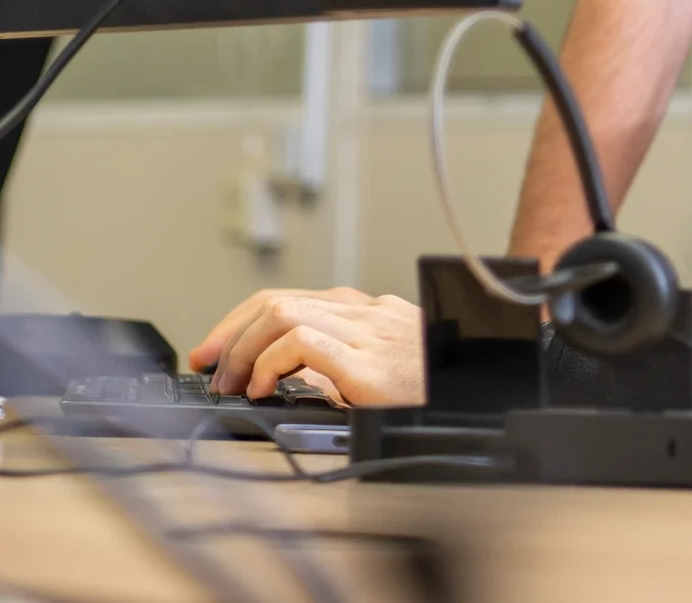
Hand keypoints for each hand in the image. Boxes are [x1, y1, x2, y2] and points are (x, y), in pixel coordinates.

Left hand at [187, 287, 425, 406]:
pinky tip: (262, 388)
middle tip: (208, 366)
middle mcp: (364, 312)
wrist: (483, 393)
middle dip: (230, 332)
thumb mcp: (388, 370)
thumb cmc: (438, 388)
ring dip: (242, 349)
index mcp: (369, 312)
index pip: (289, 299)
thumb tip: (292, 380)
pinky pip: (301, 343)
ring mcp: (366, 332)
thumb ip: (347, 364)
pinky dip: (269, 364)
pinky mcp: (366, 361)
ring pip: (281, 314)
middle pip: (276, 300)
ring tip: (231, 383)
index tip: (214, 349)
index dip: (242, 321)